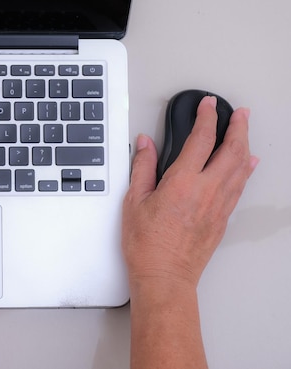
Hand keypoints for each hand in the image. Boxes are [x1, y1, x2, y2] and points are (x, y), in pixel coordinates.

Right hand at [122, 96, 258, 288]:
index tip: (207, 105)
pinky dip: (246, 170)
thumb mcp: (134, 201)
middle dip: (238, 127)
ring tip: (245, 131)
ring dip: (245, 144)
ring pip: (240, 168)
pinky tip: (248, 164)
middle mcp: (206, 191)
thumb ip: (142, 167)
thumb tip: (145, 144)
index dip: (206, 117)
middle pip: (231, 150)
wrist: (165, 276)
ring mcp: (218, 205)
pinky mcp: (222, 219)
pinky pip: (240, 187)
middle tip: (239, 113)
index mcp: (182, 183)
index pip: (200, 140)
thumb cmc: (147, 244)